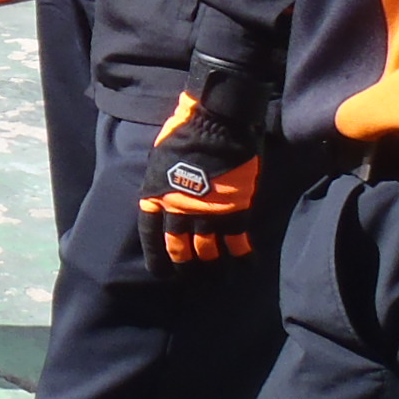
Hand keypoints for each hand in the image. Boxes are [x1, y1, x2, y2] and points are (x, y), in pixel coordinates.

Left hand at [137, 67, 266, 267]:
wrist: (218, 119)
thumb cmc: (185, 131)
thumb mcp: (159, 159)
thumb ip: (161, 185)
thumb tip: (163, 203)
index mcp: (155, 196)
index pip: (151, 238)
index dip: (157, 260)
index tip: (162, 274)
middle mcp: (178, 210)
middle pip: (179, 251)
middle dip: (186, 269)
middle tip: (193, 279)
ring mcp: (207, 213)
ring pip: (209, 253)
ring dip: (214, 269)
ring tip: (220, 279)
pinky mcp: (235, 211)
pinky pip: (238, 244)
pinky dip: (242, 257)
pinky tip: (246, 265)